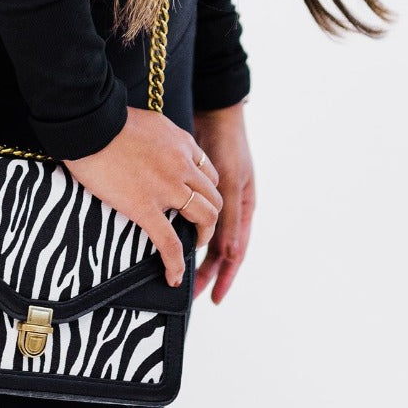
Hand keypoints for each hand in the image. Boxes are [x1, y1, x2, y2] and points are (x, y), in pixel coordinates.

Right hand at [63, 107, 222, 288]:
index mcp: (182, 143)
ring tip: (192, 247)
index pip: (208, 173)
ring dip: (203, 236)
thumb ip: (162, 137)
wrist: (90, 124)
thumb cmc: (109, 119)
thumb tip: (159, 146)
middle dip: (210, 217)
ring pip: (204, 218)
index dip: (206, 192)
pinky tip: (174, 276)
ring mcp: (167, 187)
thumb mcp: (150, 120)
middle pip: (213, 197)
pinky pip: (169, 243)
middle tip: (197, 228)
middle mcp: (183, 165)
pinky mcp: (145, 207)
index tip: (195, 202)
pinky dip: (175, 263)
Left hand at [191, 101, 254, 304]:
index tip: (213, 299)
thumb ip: (230, 217)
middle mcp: (230, 202)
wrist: (216, 109)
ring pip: (203, 227)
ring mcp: (215, 191)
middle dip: (204, 268)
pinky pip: (190, 205)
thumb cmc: (228, 144)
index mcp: (242, 207)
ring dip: (192, 246)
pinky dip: (181, 218)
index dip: (224, 276)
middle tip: (188, 290)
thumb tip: (229, 255)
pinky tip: (165, 227)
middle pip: (216, 244)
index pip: (233, 251)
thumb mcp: (232, 184)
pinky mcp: (197, 177)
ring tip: (176, 264)